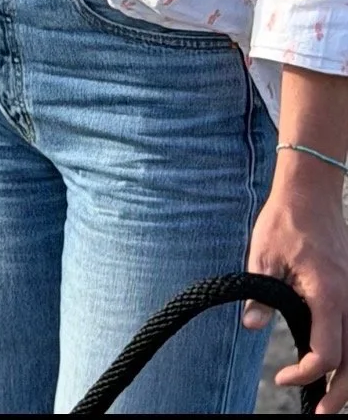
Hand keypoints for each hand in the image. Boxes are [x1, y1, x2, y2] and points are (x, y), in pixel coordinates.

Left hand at [243, 170, 347, 413]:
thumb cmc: (285, 220)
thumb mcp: (263, 255)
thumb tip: (250, 326)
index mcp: (328, 295)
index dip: (307, 374)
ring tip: (332, 400)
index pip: (327, 354)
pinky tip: (341, 366)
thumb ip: (260, 294)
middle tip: (321, 414)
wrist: (311, 191)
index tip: (282, 378)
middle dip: (341, 394)